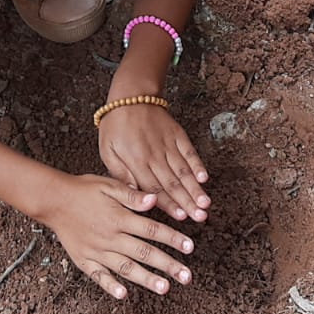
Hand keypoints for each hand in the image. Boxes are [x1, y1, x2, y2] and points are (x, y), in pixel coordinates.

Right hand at [42, 175, 195, 298]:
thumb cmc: (83, 190)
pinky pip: (98, 276)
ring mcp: (97, 251)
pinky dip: (110, 286)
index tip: (189, 247)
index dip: (172, 238)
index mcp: (119, 218)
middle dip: (167, 265)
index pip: (152, 230)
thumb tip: (154, 199)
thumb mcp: (109, 185)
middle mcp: (110, 237)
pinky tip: (123, 294)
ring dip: (146, 279)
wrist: (53, 200)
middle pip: (144, 252)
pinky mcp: (84, 260)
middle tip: (186, 276)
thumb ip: (132, 195)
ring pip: (125, 267)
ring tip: (165, 288)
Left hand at [98, 104, 210, 222]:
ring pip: (183, 170)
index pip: (154, 188)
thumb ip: (120, 174)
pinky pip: (189, 151)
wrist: (130, 96)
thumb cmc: (116, 126)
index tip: (180, 218)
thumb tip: (134, 195)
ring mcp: (167, 144)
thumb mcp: (107, 151)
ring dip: (195, 188)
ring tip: (206, 203)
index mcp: (136, 161)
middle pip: (172, 183)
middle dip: (187, 202)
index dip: (168, 204)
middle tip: (200, 217)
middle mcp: (154, 154)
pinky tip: (205, 177)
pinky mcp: (177, 134)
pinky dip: (198, 164)